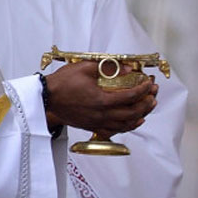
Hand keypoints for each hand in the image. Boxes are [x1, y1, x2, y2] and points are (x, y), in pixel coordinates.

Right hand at [44, 61, 158, 135]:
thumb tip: (129, 68)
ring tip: (148, 107)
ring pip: (124, 125)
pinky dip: (127, 126)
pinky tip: (134, 121)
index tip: (149, 83)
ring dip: (140, 116)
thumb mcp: (86, 68)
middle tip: (154, 94)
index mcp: (101, 100)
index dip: (143, 90)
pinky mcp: (91, 126)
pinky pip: (114, 130)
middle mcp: (100, 115)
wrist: (44, 98)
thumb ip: (109, 68)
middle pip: (131, 113)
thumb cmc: (62, 83)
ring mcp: (96, 123)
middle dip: (146, 103)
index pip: (130, 97)